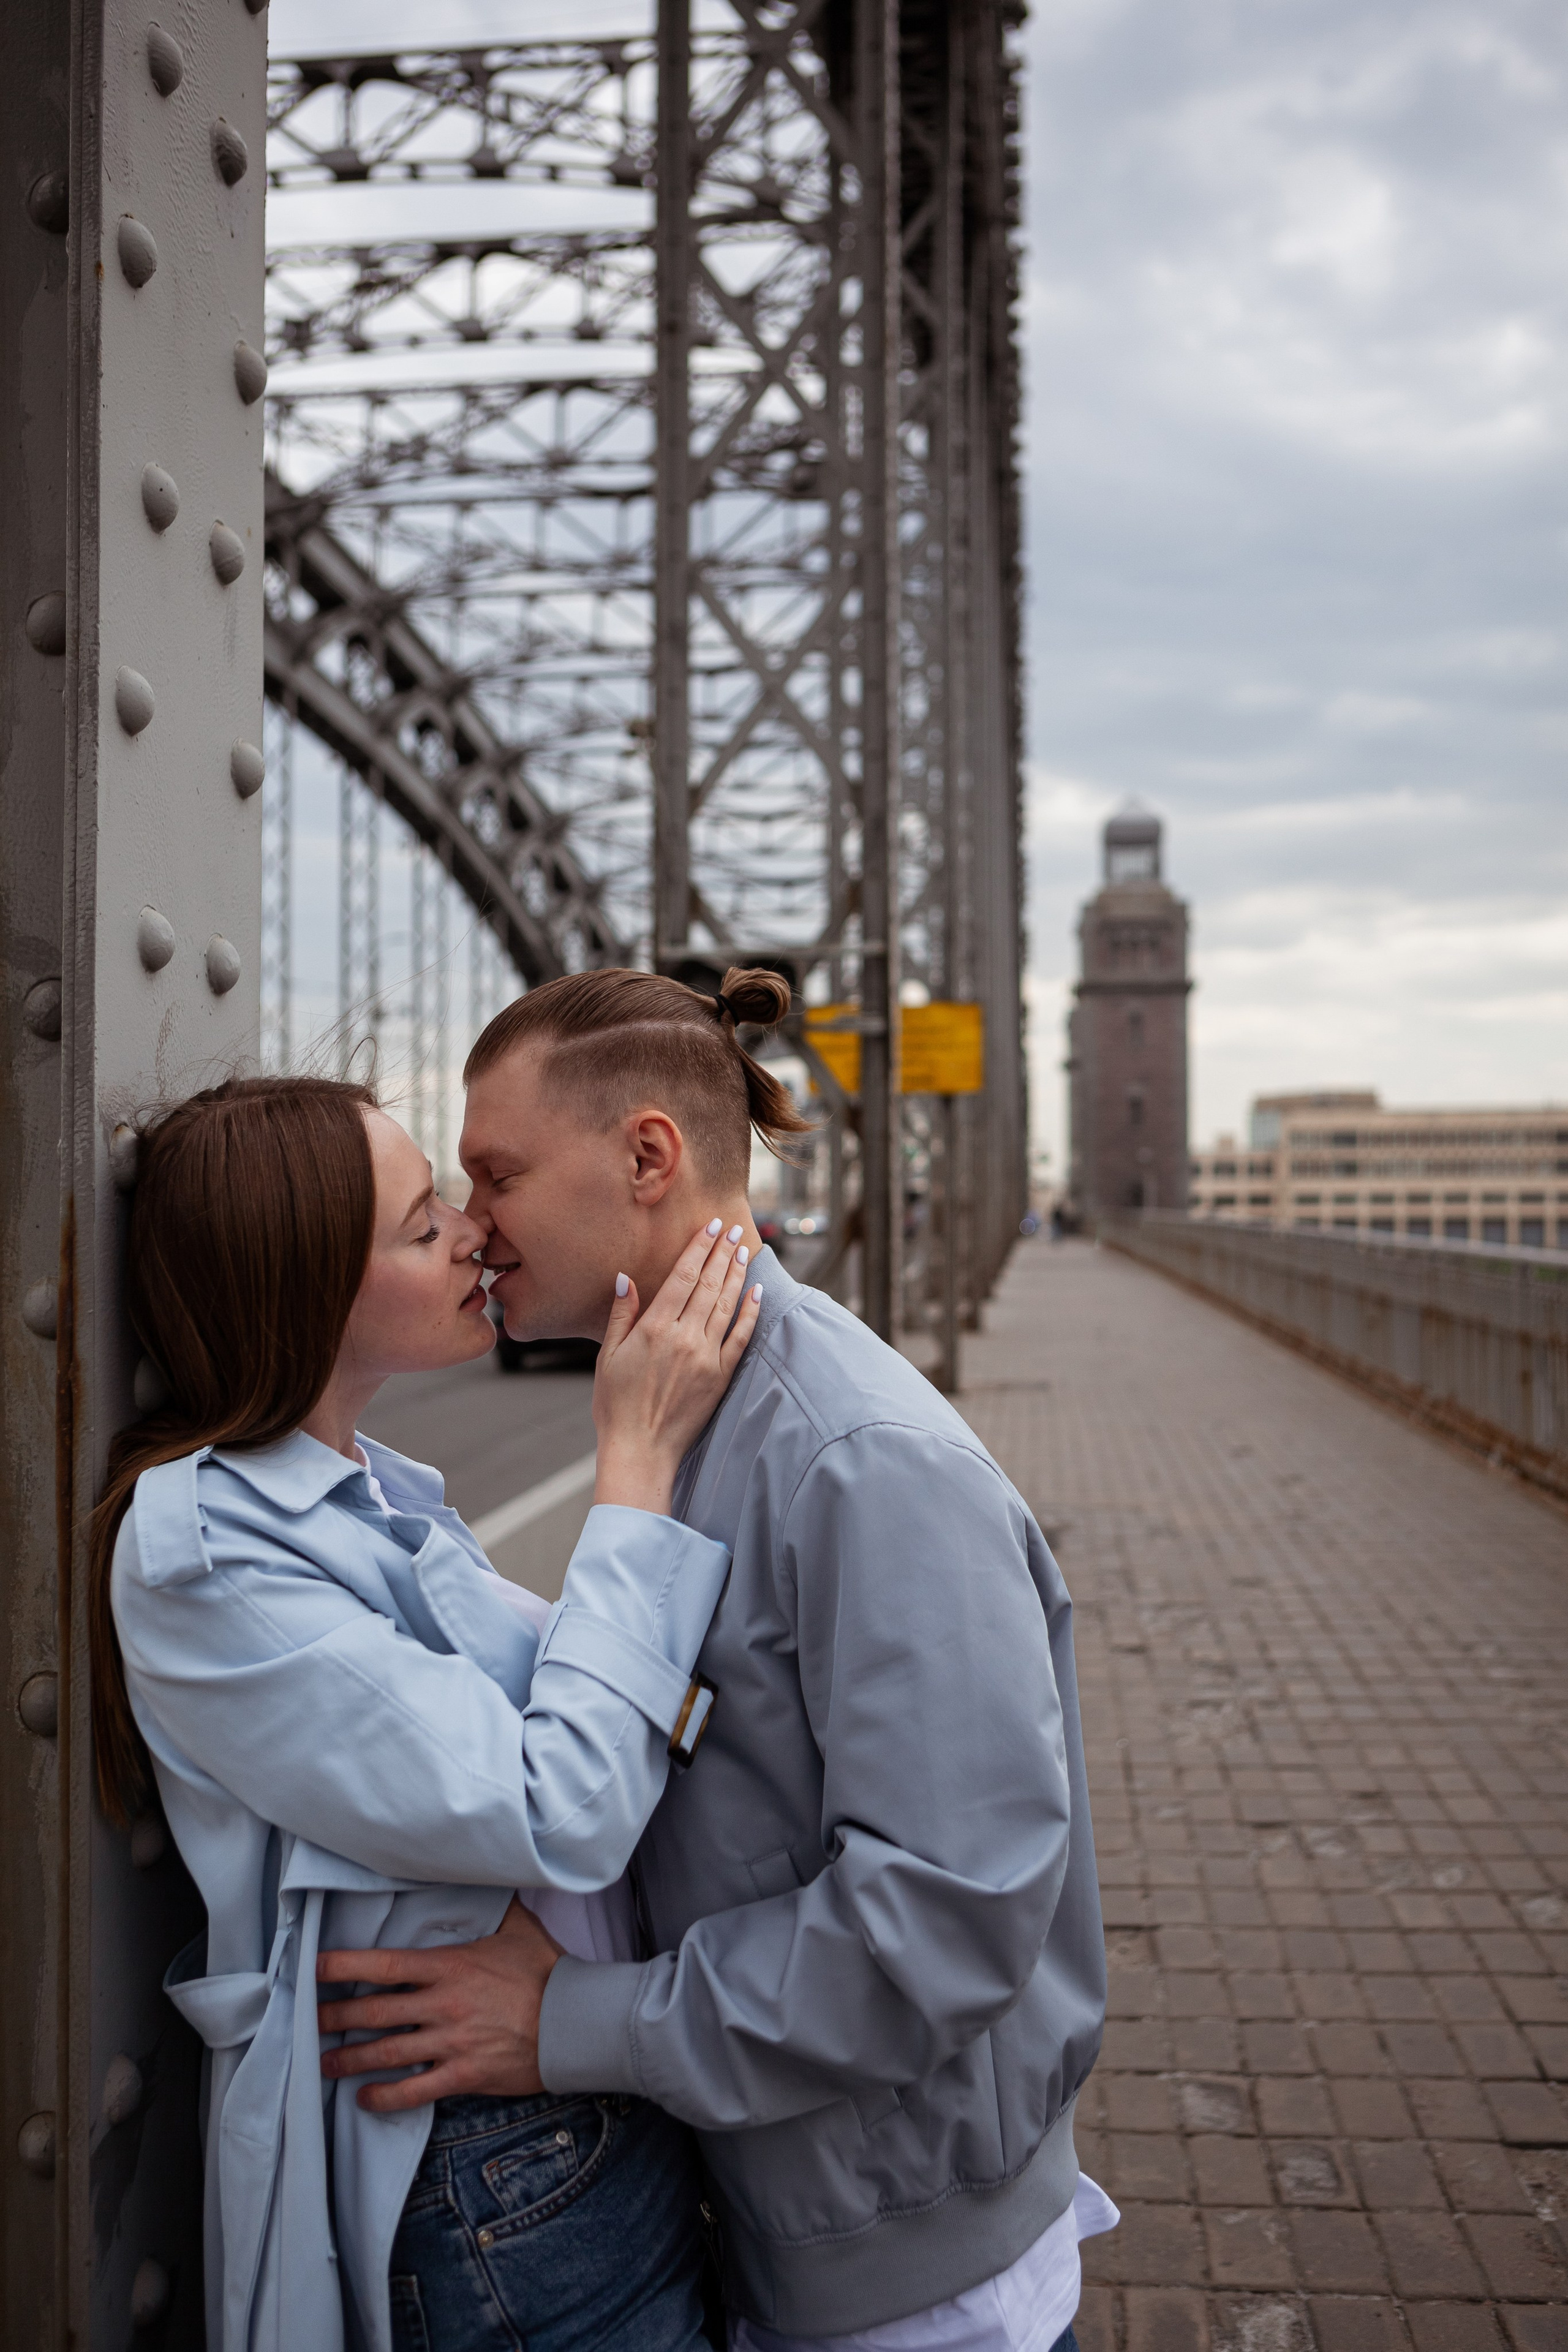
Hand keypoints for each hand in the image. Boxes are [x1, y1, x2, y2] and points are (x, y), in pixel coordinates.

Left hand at [316, 1897, 563, 2112]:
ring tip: (325, 2063)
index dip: (344, 1965)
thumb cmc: (546, 1972)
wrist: (573, 2022)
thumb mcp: (519, 1929)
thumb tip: (482, 1877)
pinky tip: (364, 2099)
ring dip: (350, 2060)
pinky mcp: (462, 2074)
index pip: (384, 1963)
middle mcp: (443, 2004)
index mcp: (450, 1966)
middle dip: (335, 2017)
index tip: (316, 1968)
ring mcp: (451, 2042)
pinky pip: (414, 2091)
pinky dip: (384, 2098)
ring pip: (386, 2053)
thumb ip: (492, 1908)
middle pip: (374, 2011)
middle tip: (309, 2021)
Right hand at [592, 1221, 761, 1514]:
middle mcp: (683, 1337)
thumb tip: (625, 1278)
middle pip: (709, 1284)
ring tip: (745, 1250)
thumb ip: (621, 1315)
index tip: (712, 1227)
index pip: (683, 1276)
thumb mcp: (608, 1356)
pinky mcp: (720, 1377)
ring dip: (737, 1274)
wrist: (640, 1450)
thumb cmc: (616, 1405)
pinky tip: (757, 1292)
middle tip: (735, 1229)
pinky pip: (740, 1338)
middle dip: (722, 1253)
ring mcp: (705, 1357)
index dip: (699, 1248)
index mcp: (654, 1328)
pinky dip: (750, 1313)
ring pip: (727, 1305)